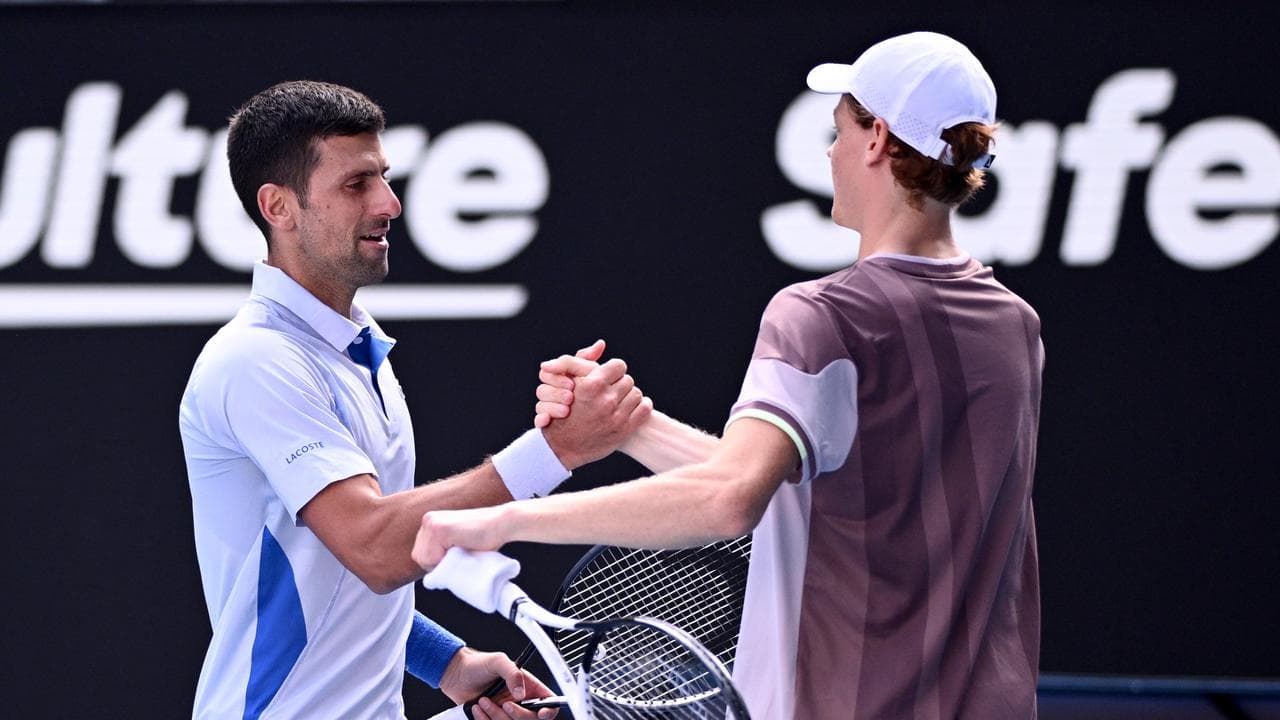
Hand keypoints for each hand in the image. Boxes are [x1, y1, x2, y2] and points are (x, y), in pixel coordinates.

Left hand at [412, 506, 507, 571]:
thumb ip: (443, 550)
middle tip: (458, 556)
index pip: (420, 553)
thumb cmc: (485, 537)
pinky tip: (461, 548)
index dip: (436, 562)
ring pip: (425, 559)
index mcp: (430, 522)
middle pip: (419, 557)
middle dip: (437, 563)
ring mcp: (432, 523)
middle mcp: (428, 520)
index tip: (455, 556)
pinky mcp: (439, 529)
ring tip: (461, 551)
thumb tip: (433, 573)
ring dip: (442, 563)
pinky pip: (432, 558)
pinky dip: (445, 560)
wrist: (501, 523)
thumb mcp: (456, 543)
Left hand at [438, 647, 556, 719]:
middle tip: (504, 704)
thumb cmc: (478, 664)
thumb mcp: (498, 661)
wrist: (456, 676)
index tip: (541, 712)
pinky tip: (478, 709)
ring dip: (497, 716)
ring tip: (484, 701)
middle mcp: (520, 702)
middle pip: (531, 719)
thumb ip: (513, 673)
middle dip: (517, 714)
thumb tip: (521, 692)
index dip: (549, 710)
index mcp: (528, 687)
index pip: (548, 702)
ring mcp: (507, 713)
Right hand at [538, 351, 652, 469]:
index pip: (618, 365)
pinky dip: (641, 407)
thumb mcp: (568, 381)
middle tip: (612, 391)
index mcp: (592, 385)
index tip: (608, 377)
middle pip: (628, 380)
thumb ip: (582, 359)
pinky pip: (645, 409)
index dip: (614, 370)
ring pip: (637, 394)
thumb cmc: (565, 409)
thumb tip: (602, 343)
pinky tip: (631, 408)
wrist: (562, 445)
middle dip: (620, 384)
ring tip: (619, 401)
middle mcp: (605, 400)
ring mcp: (616, 417)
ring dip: (629, 396)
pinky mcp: (624, 430)